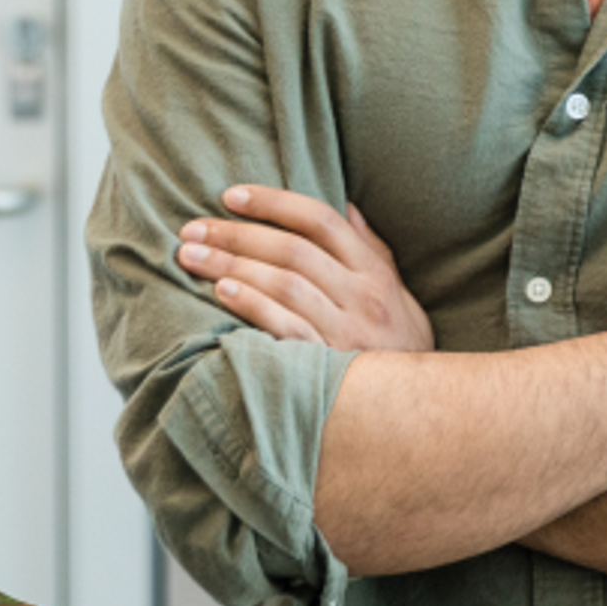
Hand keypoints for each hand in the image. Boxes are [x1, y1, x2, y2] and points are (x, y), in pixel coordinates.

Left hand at [176, 184, 435, 351]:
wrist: (416, 409)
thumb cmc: (398, 345)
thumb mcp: (396, 292)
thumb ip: (370, 248)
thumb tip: (344, 205)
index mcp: (375, 273)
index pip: (321, 221)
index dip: (273, 203)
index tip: (231, 196)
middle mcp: (362, 297)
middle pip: (292, 251)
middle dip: (236, 235)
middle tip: (192, 229)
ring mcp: (345, 332)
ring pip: (284, 284)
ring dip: (232, 265)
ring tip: (191, 256)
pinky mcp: (327, 364)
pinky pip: (285, 328)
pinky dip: (253, 305)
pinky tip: (221, 292)